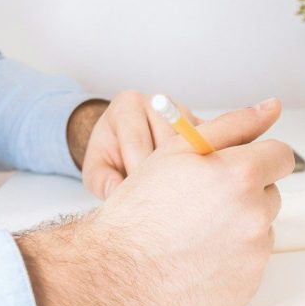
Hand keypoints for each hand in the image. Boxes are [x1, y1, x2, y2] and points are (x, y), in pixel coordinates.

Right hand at [17, 98, 292, 305]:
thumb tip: (272, 107)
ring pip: (261, 229)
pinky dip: (232, 259)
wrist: (117, 273)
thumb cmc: (140, 211)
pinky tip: (198, 258)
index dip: (257, 159)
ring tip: (196, 232)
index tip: (238, 168)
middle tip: (202, 203)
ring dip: (239, 226)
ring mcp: (254, 254)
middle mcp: (255, 215)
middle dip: (245, 194)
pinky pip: (251, 262)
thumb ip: (233, 125)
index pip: (281, 156)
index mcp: (241, 175)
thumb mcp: (178, 151)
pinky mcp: (249, 284)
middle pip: (271, 194)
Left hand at [68, 90, 200, 199]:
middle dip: (163, 176)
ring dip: (185, 173)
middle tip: (158, 203)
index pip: (137, 141)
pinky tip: (192, 188)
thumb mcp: (95, 170)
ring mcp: (183, 112)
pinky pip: (209, 148)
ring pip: (191, 147)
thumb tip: (116, 193)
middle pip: (168, 143)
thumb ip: (102, 181)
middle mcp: (158, 102)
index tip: (137, 200)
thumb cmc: (111, 156)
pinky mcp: (202, 125)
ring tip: (174, 197)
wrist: (125, 143)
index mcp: (127, 105)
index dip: (138, 175)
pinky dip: (202, 168)